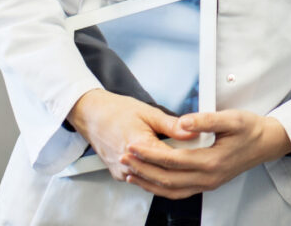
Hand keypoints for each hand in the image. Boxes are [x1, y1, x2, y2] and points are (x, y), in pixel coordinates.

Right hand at [66, 89, 192, 181]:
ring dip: (165, 169)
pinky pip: (141, 178)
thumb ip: (171, 125)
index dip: (186, 153)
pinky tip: (160, 161)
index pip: (170, 158)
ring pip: (151, 178)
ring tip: (176, 154)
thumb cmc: (116, 111)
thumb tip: (191, 131)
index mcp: (139, 145)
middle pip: (162, 171)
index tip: (197, 146)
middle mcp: (129, 163)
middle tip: (190, 150)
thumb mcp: (148, 112)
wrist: (93, 115)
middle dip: (178, 163)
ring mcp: (123, 171)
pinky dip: (152, 171)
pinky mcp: (119, 174)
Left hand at [121, 110, 290, 198]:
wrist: (266, 143)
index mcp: (212, 161)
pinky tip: (151, 181)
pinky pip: (179, 192)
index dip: (150, 153)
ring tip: (130, 173)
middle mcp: (208, 178)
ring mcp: (208, 184)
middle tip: (124, 158)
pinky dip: (161, 188)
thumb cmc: (250, 128)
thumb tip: (184, 123)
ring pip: (171, 190)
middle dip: (142, 169)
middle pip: (167, 179)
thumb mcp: (232, 118)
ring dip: (148, 182)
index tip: (133, 145)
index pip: (172, 160)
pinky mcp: (207, 184)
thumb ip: (206, 120)